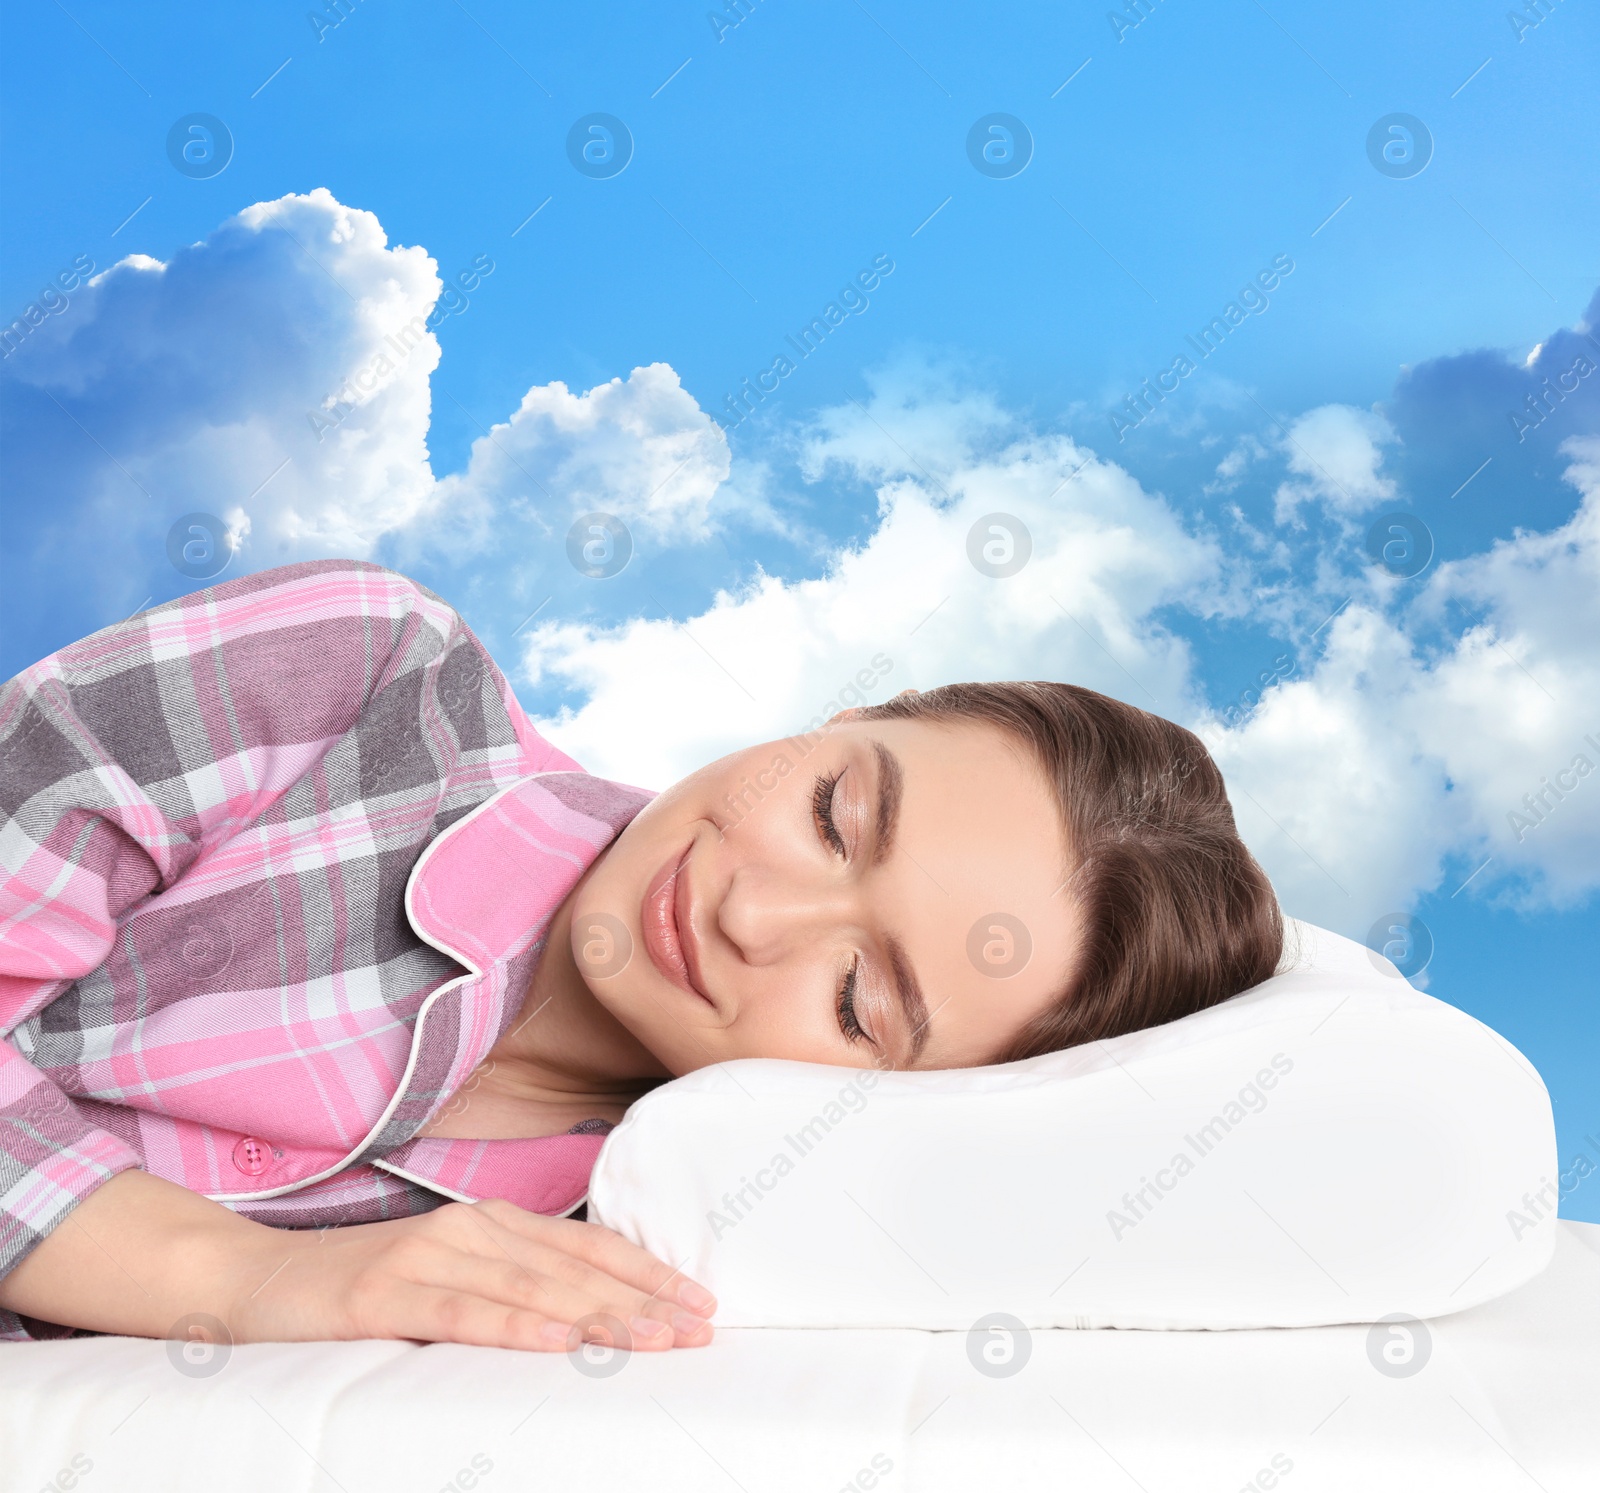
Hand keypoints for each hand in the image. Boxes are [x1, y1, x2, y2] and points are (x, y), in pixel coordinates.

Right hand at [230, 1199, 715, 1352]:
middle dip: (643, 1301)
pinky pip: (461, 1313)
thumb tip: (590, 1317)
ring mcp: (426, 1256)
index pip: (588, 1250)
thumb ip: (511, 1286)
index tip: (700, 1302)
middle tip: (699, 1330)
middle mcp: (470, 1229)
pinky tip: (554, 1343)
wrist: (255, 1280)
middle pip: (573, 1270)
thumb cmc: (364, 1288)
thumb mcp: (450, 1278)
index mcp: (493, 1224)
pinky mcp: (385, 1293)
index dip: (647, 1274)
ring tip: (652, 1339)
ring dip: (597, 1317)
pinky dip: (512, 1327)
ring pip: (530, 1290)